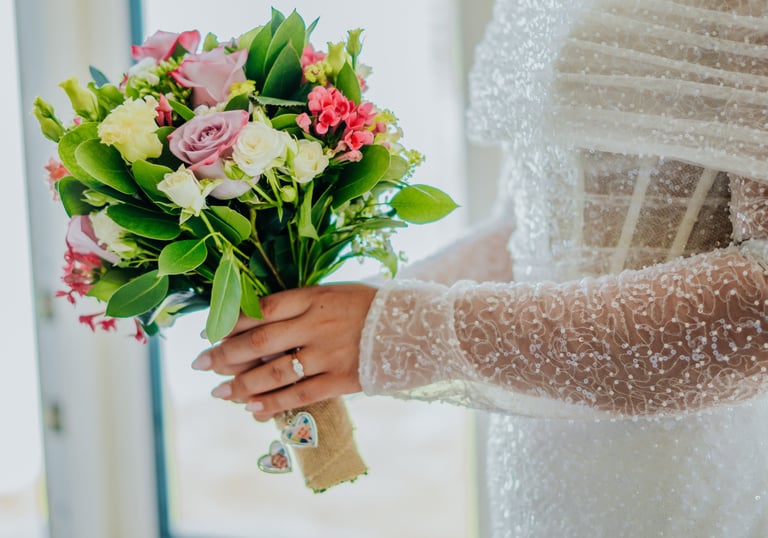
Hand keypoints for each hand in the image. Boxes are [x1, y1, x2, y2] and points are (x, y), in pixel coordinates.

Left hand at [191, 283, 377, 420]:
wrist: (416, 327)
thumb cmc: (370, 307)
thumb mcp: (335, 294)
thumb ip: (300, 306)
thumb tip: (257, 322)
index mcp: (315, 297)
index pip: (263, 308)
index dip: (231, 320)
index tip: (209, 330)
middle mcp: (317, 324)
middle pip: (260, 342)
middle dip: (224, 354)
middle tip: (201, 363)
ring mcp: (329, 354)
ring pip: (274, 373)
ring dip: (241, 385)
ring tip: (220, 392)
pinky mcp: (341, 380)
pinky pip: (299, 396)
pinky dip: (272, 404)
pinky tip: (252, 410)